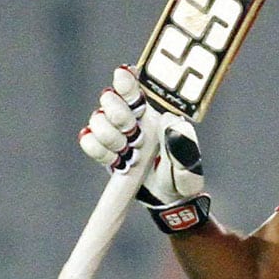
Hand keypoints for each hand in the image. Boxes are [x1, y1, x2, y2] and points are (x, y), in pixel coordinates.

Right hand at [79, 66, 209, 231]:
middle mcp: (134, 117)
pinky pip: (88, 141)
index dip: (126, 78)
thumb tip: (170, 122)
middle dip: (118, 114)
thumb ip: (183, 144)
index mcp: (155, 112)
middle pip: (111, 98)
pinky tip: (116, 160)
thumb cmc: (182, 178)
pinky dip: (98, 150)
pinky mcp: (105, 150)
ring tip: (128, 153)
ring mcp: (117, 133)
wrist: (167, 203)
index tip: (122, 74)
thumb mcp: (190, 164)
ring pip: (97, 118)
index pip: (136, 86)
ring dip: (110, 137)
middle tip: (132, 131)